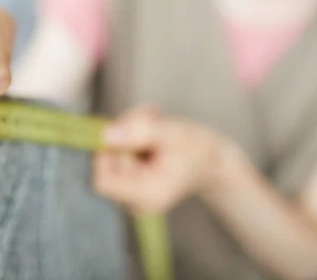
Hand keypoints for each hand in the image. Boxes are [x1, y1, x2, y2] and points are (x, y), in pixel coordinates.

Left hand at [94, 106, 225, 213]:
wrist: (212, 162)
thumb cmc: (196, 148)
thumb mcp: (171, 132)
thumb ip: (140, 132)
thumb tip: (105, 135)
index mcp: (148, 194)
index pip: (104, 182)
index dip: (106, 154)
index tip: (125, 131)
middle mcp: (137, 202)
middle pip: (107, 165)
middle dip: (123, 133)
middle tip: (148, 114)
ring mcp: (132, 196)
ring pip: (111, 157)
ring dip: (128, 130)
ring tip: (155, 118)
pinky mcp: (131, 184)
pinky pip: (118, 158)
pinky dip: (130, 137)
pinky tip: (151, 128)